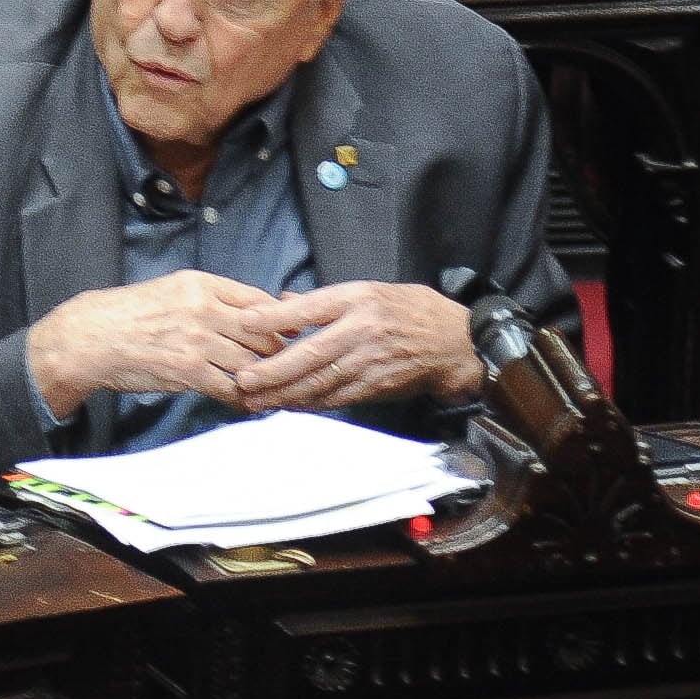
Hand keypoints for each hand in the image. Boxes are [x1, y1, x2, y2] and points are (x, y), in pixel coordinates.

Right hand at [26, 270, 289, 418]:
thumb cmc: (131, 314)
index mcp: (202, 284)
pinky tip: (245, 404)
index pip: (259, 300)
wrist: (91, 337)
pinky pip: (229, 387)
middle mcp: (204, 308)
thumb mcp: (173, 290)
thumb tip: (249, 315)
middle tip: (288, 367)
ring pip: (250, 361)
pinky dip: (241, 399)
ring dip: (263, 379)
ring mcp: (197, 340)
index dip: (281, 319)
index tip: (293, 333)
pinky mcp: (188, 371)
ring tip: (271, 390)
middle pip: (262, 332)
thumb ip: (211, 299)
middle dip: (278, 353)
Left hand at [233, 282, 481, 412]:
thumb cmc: (411, 311)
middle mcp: (363, 329)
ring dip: (284, 394)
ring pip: (320, 382)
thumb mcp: (371, 291)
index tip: (244, 321)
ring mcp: (370, 361)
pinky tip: (288, 407)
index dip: (275, 316)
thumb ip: (325, 300)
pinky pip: (336, 398)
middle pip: (310, 353)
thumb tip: (282, 301)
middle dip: (273, 370)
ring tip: (255, 401)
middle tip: (243, 380)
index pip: (310, 308)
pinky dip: (310, 404)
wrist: (456, 342)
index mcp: (359, 299)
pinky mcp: (377, 386)